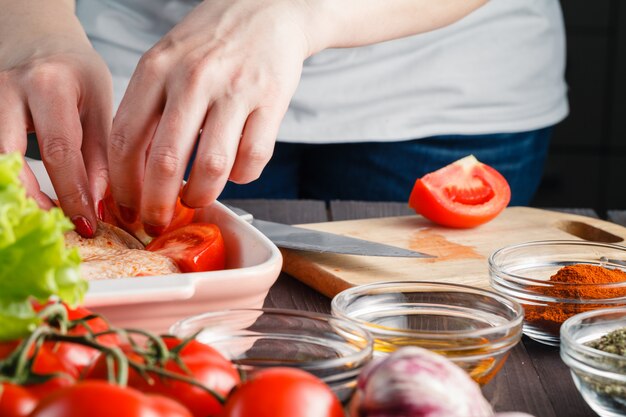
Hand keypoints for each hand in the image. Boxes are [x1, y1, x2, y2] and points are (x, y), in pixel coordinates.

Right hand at [0, 35, 112, 236]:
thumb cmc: (76, 75)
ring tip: (46, 214)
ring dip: (17, 192)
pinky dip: (9, 179)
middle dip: (33, 200)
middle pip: (9, 157)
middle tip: (58, 226)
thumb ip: (99, 155)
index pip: (59, 149)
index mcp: (50, 85)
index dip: (72, 194)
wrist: (39, 41)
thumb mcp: (100, 105)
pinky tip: (30, 197)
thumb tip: (96, 203)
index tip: (87, 224)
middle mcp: (8, 90)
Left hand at [107, 0, 311, 234]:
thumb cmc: (212, 42)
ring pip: (212, 166)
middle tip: (156, 222)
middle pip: (165, 161)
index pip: (126, 139)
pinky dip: (242, 177)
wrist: (269, 9)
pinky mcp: (271, 101)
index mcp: (157, 68)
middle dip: (157, 205)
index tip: (125, 208)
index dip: (123, 185)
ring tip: (197, 199)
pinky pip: (253, 159)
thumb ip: (148, 107)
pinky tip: (236, 170)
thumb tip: (134, 171)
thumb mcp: (166, 60)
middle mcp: (193, 78)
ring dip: (201, 196)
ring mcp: (235, 90)